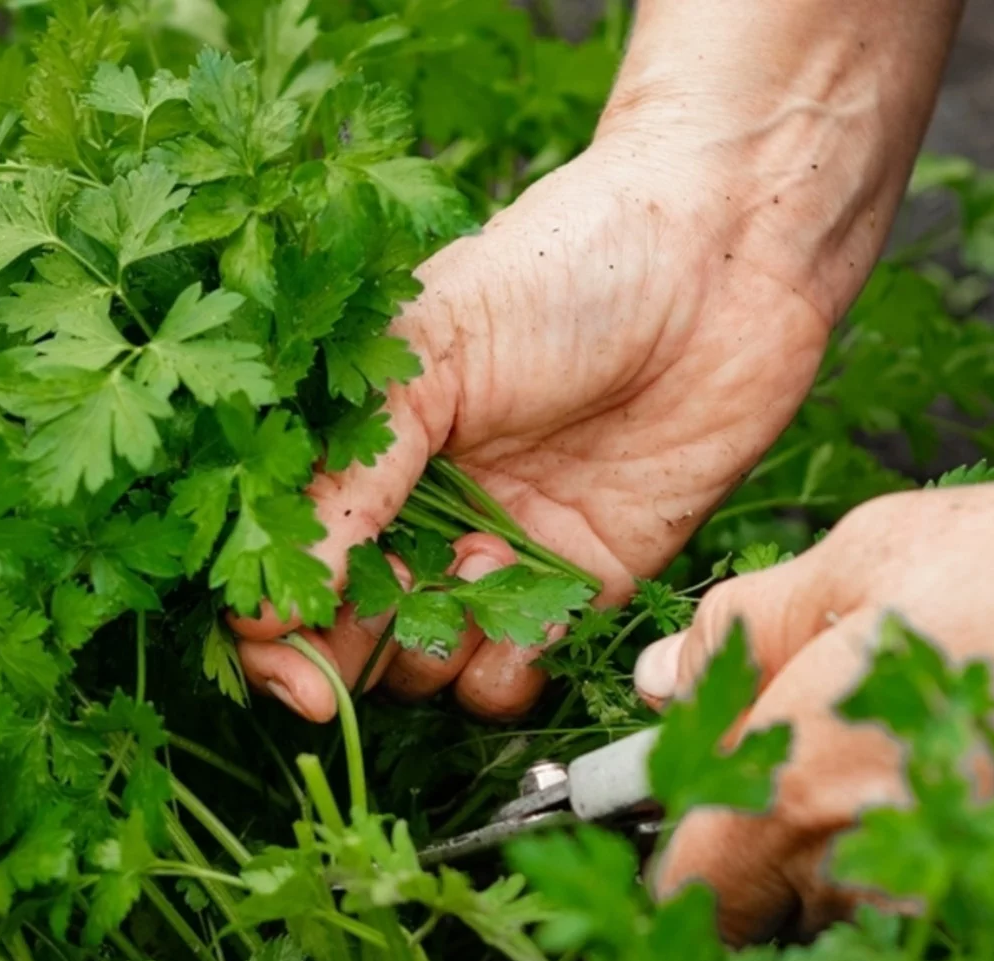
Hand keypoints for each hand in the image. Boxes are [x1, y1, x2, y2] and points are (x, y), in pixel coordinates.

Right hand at [228, 0, 963, 723]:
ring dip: (434, 648)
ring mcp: (496, 552)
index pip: (284, 555)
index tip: (284, 659)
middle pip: (342, 630)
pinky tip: (536, 610)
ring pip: (423, 664)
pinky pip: (515, 672)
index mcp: (362, 447)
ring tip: (481, 568)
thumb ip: (350, 477)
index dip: (271, 621)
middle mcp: (417, 510)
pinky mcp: (581, 582)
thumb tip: (268, 606)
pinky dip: (510, 668)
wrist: (724, 256)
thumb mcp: (429, 351)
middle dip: (341, 659)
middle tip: (360, 651)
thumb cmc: (561, 271)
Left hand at [644, 470, 993, 943]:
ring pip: (860, 897)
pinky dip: (940, 854)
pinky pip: (945, 898)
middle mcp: (865, 869)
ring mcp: (955, 901)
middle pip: (771, 897)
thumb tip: (665, 676)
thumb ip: (741, 632)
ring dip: (860, 843)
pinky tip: (973, 777)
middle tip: (820, 743)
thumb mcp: (856, 563)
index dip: (684, 840)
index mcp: (795, 792)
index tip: (700, 791)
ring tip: (912, 746)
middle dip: (771, 835)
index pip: (688, 885)